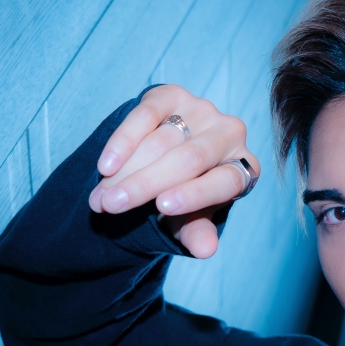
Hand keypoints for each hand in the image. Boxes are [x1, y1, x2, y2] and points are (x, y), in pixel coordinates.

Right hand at [87, 84, 259, 258]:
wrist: (166, 158)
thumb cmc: (184, 195)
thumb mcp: (190, 219)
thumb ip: (196, 232)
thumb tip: (205, 251)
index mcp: (243, 169)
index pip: (224, 182)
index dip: (194, 194)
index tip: (161, 208)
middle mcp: (230, 134)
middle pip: (189, 159)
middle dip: (145, 184)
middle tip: (111, 206)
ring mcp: (202, 110)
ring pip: (162, 140)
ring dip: (125, 170)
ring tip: (100, 198)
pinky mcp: (172, 94)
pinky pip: (146, 115)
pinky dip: (123, 141)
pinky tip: (105, 166)